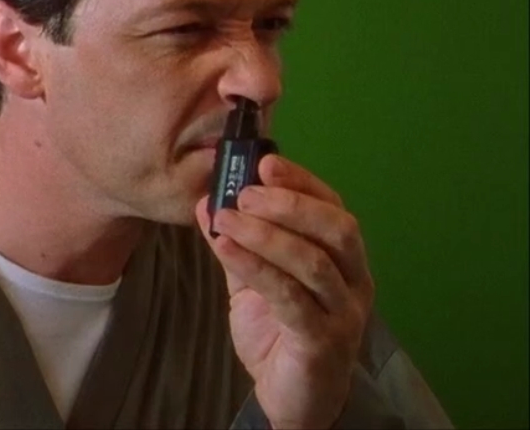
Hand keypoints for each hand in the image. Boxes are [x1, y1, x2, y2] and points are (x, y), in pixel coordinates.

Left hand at [194, 154, 374, 429]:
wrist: (292, 398)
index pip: (333, 208)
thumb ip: (236, 242)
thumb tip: (207, 201)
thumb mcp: (253, 281)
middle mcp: (354, 283)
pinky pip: (291, 297)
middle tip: (243, 193)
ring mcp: (343, 313)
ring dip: (265, 233)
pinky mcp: (322, 342)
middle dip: (288, 203)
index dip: (302, 182)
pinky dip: (255, 267)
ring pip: (313, 262)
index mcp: (343, 261)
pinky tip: (226, 249)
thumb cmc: (279, 333)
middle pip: (336, 230)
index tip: (265, 162)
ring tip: (225, 218)